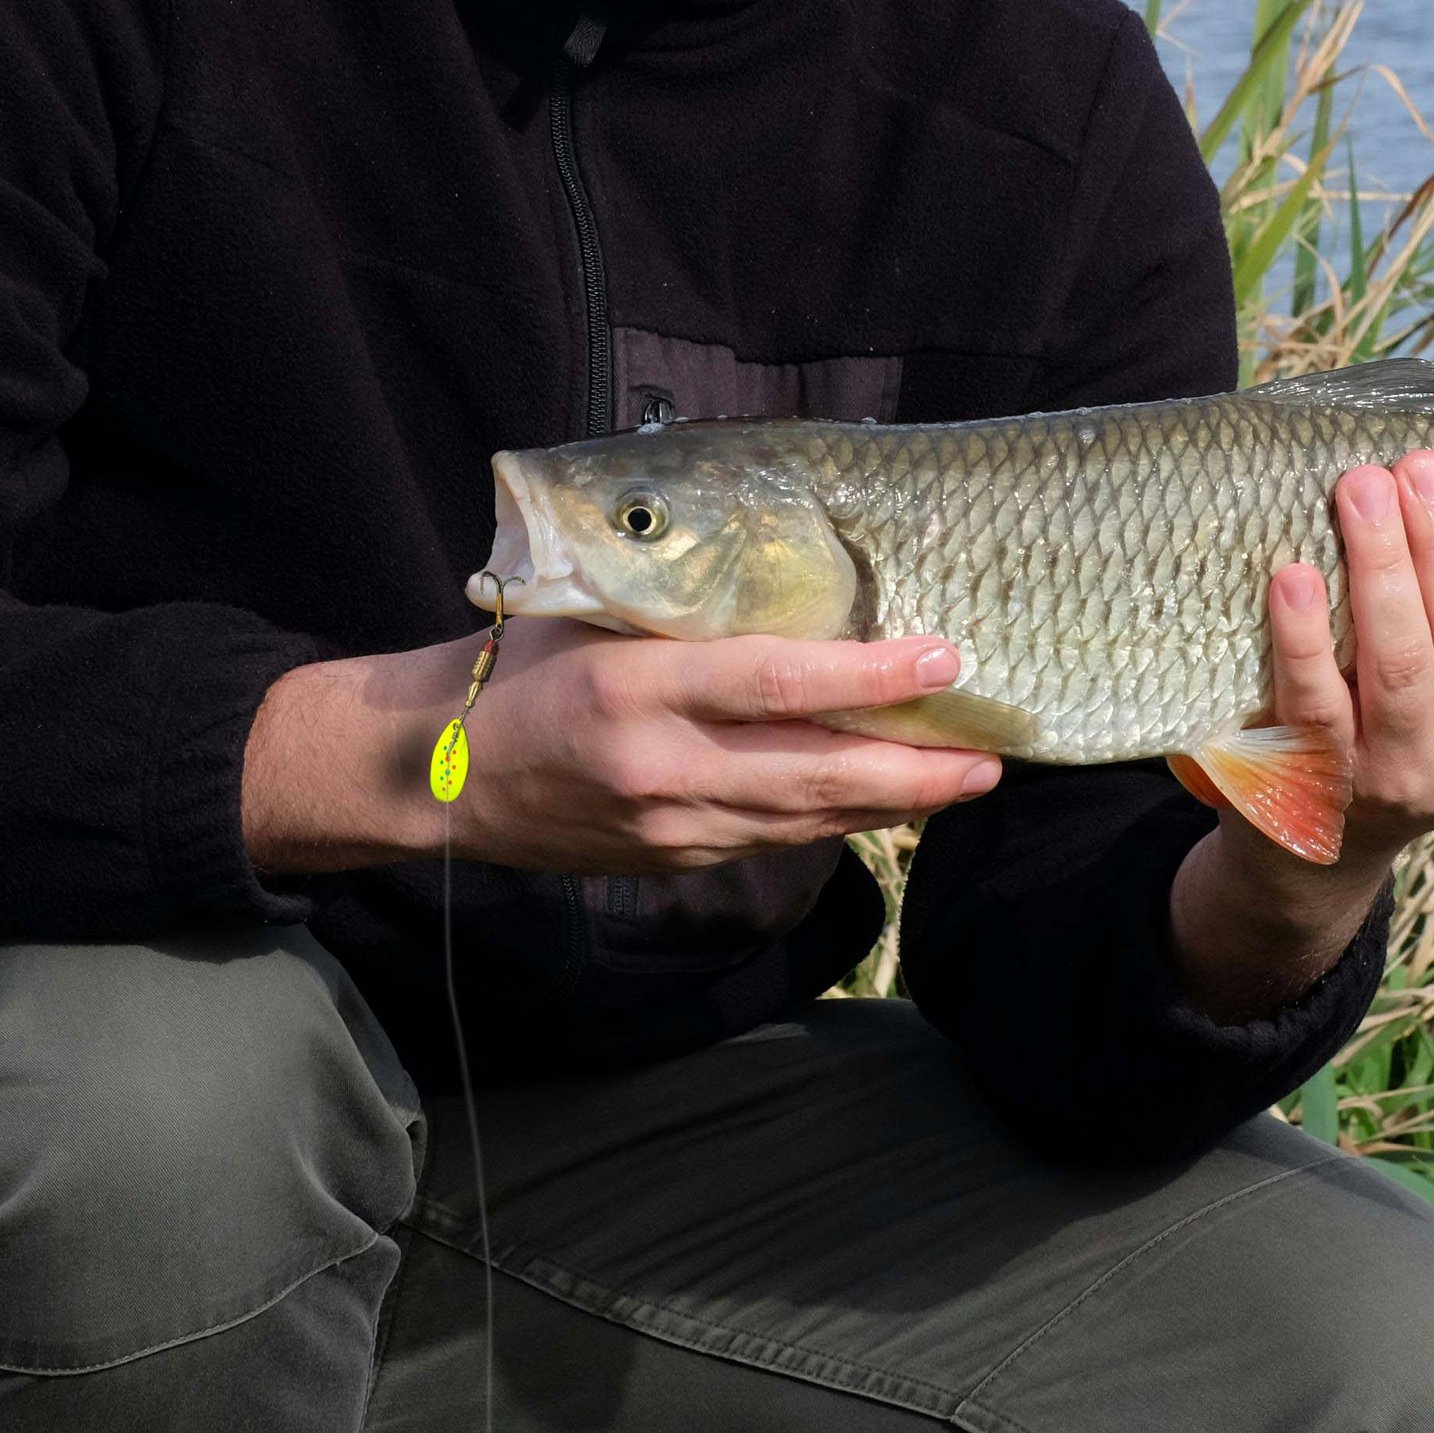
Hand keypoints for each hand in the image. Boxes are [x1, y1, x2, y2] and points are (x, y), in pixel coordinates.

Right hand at [243, 622, 994, 875]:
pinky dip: (837, 824)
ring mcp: (669, 826)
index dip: (870, 679)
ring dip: (893, 806)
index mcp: (638, 686)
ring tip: (967, 780)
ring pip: (805, 820)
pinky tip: (887, 807)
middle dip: (915, 771)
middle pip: (815, 774)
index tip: (943, 659)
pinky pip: (773, 842)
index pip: (778, 683)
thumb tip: (793, 570)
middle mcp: (661, 766)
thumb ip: (683, 606)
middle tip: (992, 754)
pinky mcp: (673, 861)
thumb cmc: (522, 665)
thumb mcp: (593, 611)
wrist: (441, 775)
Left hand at [1167, 451, 1433, 1018]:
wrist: (1327, 843)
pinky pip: (1316, 702)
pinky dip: (1304, 636)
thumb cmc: (1420, 723)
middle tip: (1418, 465)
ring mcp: (1399, 776)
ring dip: (1381, 568)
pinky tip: (1293, 573)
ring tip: (1361, 489)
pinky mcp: (1321, 782)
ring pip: (1400, 665)